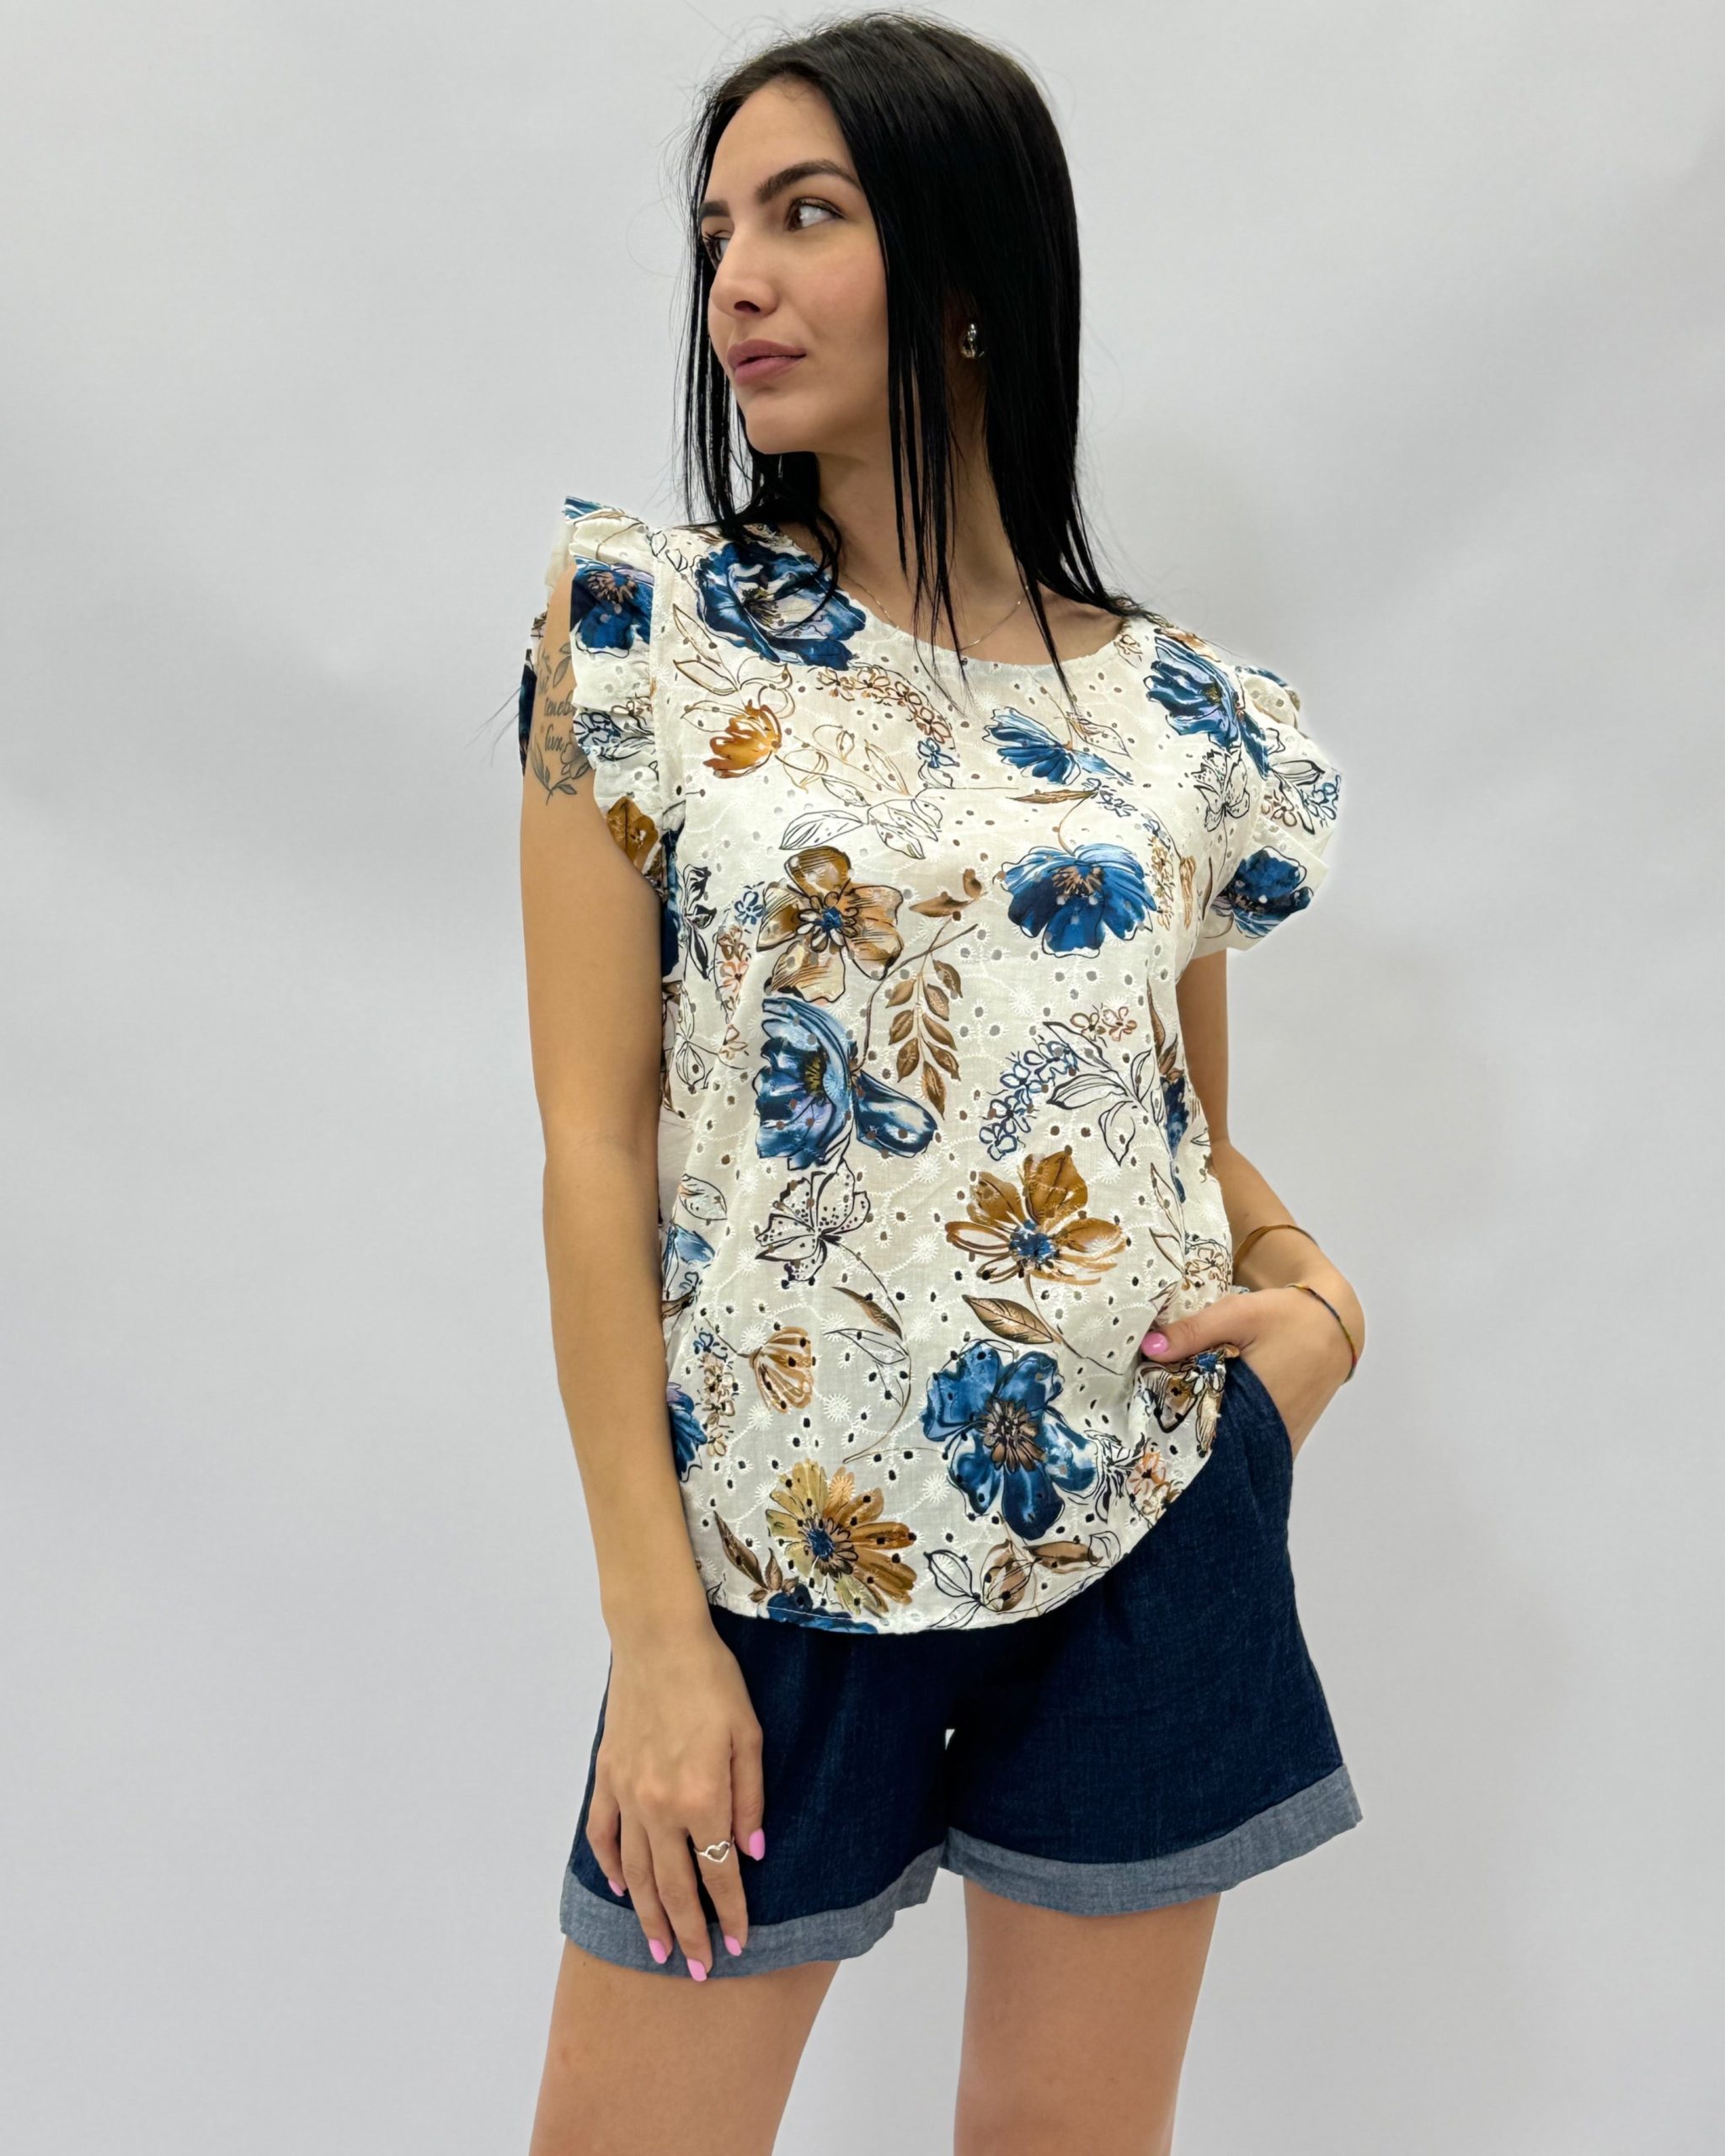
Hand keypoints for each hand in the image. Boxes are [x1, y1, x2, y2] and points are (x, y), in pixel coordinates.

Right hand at [583, 1618, 764, 1977]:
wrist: (658, 1641)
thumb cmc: (713, 1682)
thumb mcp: (748, 1736)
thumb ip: (750, 1800)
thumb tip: (750, 1855)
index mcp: (701, 1797)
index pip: (717, 1874)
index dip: (729, 1914)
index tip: (736, 1945)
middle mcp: (659, 1807)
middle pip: (673, 1887)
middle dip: (687, 1933)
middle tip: (695, 1971)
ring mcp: (626, 1795)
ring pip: (634, 1872)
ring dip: (647, 1915)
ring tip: (658, 1949)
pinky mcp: (606, 1778)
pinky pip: (603, 1835)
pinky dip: (610, 1866)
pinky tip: (620, 1888)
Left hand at [1140, 1286, 1352, 1459]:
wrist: (1337, 1324)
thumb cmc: (1289, 1317)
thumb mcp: (1239, 1314)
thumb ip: (1193, 1330)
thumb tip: (1148, 1348)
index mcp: (1250, 1408)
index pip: (1194, 1428)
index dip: (1164, 1417)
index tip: (1138, 1405)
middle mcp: (1264, 1436)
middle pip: (1208, 1443)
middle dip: (1178, 1426)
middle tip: (1147, 1406)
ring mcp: (1276, 1444)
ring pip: (1225, 1446)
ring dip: (1199, 1428)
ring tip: (1169, 1405)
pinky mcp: (1283, 1440)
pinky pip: (1244, 1443)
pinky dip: (1223, 1430)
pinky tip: (1202, 1409)